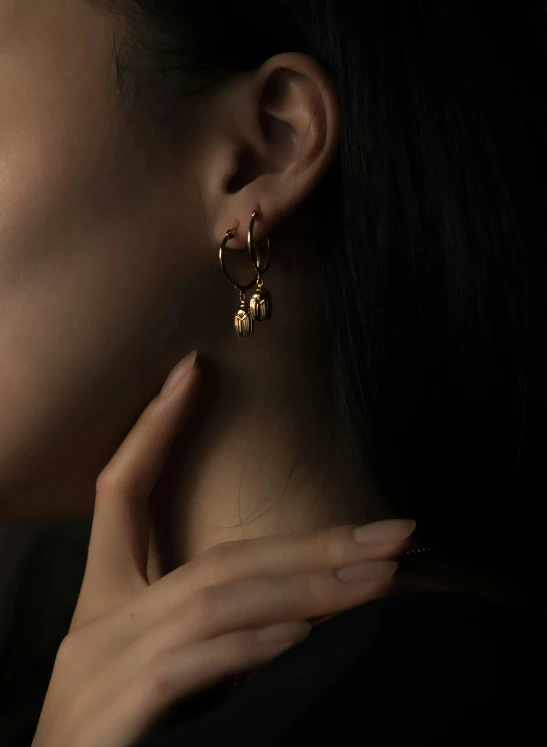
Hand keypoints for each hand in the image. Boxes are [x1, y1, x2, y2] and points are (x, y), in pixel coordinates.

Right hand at [31, 351, 415, 746]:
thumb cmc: (110, 736)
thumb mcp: (150, 668)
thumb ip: (202, 631)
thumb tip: (289, 603)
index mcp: (103, 600)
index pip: (119, 492)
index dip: (153, 429)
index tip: (194, 370)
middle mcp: (98, 623)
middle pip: (214, 559)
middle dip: (309, 541)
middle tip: (393, 532)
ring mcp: (99, 668)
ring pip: (214, 602)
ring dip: (306, 586)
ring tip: (378, 578)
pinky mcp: (109, 718)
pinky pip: (189, 666)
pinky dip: (250, 645)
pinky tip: (304, 630)